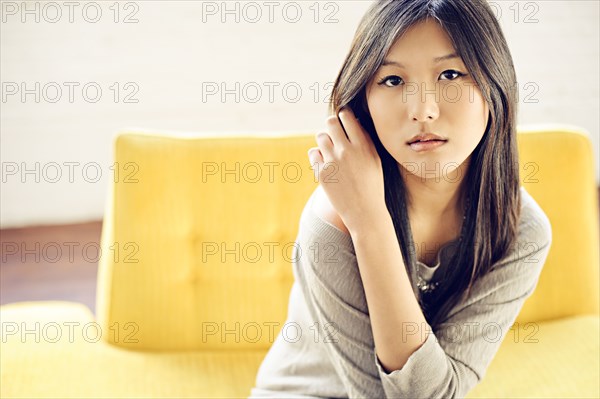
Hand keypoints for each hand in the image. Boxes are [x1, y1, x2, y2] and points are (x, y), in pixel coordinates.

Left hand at [308, 106, 386, 233]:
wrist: (365, 212)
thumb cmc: (372, 185)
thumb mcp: (375, 160)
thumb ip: (364, 140)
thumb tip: (353, 121)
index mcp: (362, 145)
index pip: (347, 116)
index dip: (343, 116)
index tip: (344, 121)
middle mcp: (346, 150)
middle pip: (330, 122)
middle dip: (332, 125)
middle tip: (335, 134)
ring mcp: (332, 161)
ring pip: (320, 136)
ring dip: (324, 140)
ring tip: (331, 150)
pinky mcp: (321, 173)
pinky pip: (313, 153)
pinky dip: (317, 155)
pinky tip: (325, 162)